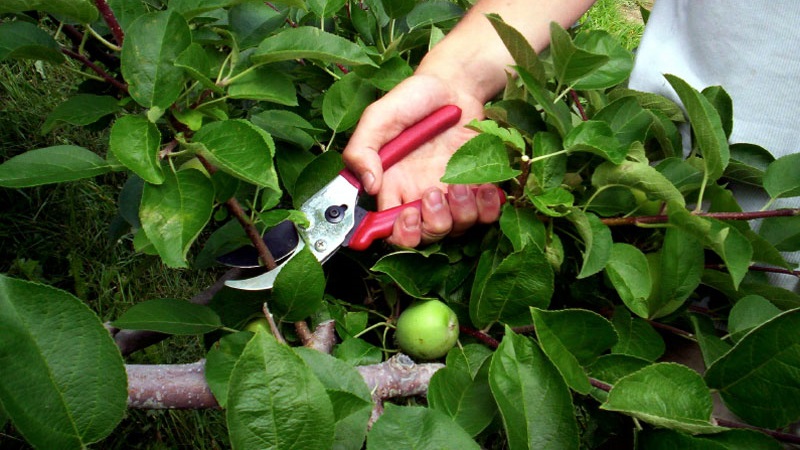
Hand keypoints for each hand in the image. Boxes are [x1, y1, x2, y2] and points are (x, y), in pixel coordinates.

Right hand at [342, 74, 502, 246]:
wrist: (455, 84)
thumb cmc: (414, 99)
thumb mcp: (378, 117)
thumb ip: (362, 149)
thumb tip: (368, 185)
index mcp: (393, 185)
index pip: (391, 229)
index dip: (400, 234)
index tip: (408, 214)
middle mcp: (421, 195)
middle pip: (427, 237)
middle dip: (433, 225)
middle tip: (434, 194)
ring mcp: (451, 194)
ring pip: (457, 229)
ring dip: (461, 213)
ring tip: (459, 183)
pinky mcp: (478, 187)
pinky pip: (486, 215)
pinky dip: (487, 207)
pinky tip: (482, 185)